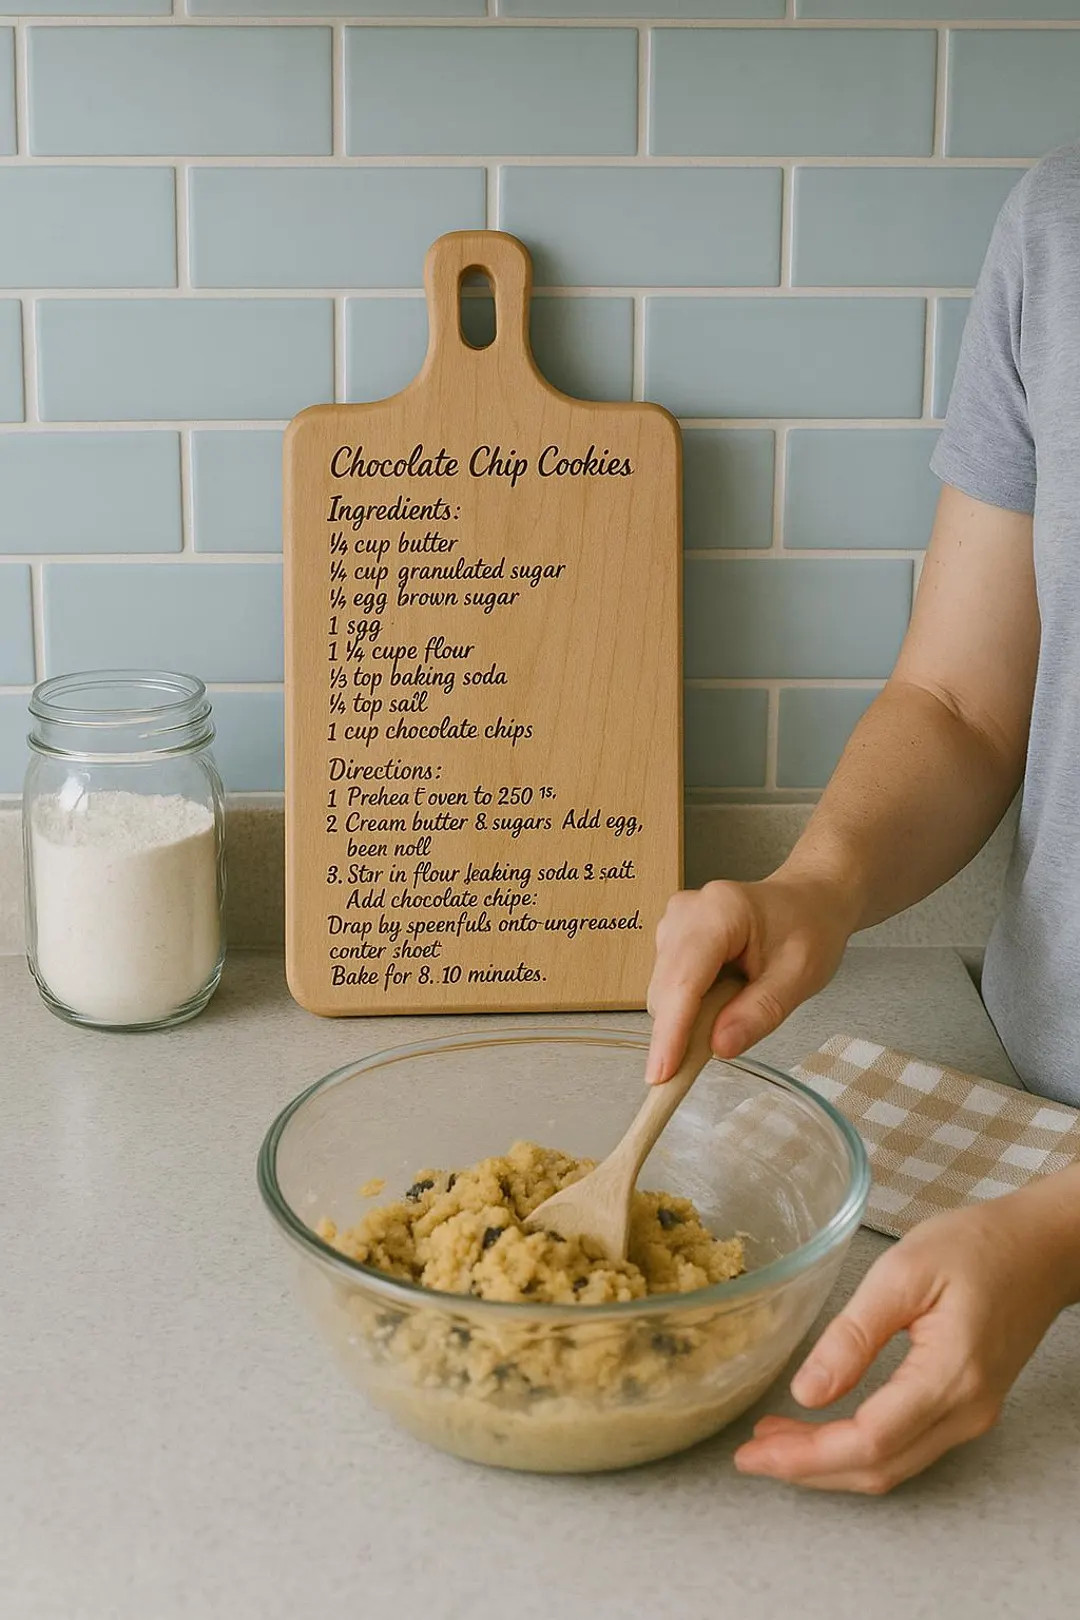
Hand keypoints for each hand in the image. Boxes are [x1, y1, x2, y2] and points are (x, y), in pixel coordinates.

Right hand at [645, 873, 854, 1083]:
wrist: (807, 898)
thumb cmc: (808, 928)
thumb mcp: (800, 975)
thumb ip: (760, 1012)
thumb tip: (719, 1047)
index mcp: (719, 911)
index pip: (684, 980)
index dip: (670, 1031)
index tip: (661, 1075)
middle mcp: (684, 913)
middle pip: (666, 990)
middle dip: (680, 1032)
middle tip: (721, 1050)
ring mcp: (672, 924)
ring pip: (663, 993)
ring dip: (687, 1020)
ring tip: (737, 1008)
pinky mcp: (670, 939)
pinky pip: (668, 988)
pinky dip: (689, 1008)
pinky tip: (722, 1001)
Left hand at [734, 1184, 1079, 1493]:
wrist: (1039, 1248)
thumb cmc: (976, 1246)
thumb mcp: (903, 1272)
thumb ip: (854, 1335)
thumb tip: (807, 1391)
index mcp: (950, 1375)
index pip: (869, 1440)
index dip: (807, 1454)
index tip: (755, 1452)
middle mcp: (966, 1411)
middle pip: (878, 1467)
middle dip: (808, 1468)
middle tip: (750, 1454)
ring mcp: (971, 1416)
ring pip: (892, 1465)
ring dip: (829, 1462)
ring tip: (774, 1441)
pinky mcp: (966, 1408)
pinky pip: (906, 1447)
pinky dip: (858, 1448)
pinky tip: (822, 1427)